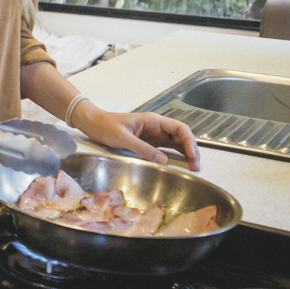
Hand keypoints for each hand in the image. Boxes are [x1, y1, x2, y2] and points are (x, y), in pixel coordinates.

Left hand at [75, 103, 200, 168]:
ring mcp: (154, 135)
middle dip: (192, 150)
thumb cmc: (106, 126)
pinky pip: (166, 149)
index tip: (192, 155)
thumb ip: (143, 149)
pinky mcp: (149, 143)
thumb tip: (163, 161)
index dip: (190, 141)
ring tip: (193, 167)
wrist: (93, 124)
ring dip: (186, 154)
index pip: (180, 128)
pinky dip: (175, 157)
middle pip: (182, 137)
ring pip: (176, 144)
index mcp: (154, 121)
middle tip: (196, 166)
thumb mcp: (124, 138)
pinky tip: (180, 165)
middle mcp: (157, 127)